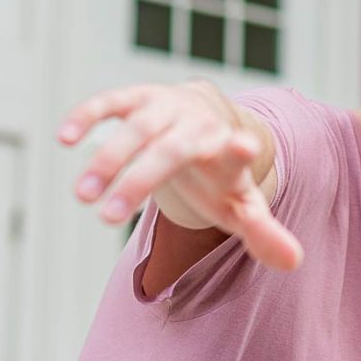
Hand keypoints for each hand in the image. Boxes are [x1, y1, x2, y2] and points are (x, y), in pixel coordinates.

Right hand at [58, 80, 302, 270]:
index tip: (244, 147)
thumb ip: (263, 233)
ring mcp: (167, 107)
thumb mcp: (242, 204)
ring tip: (81, 196)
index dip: (239, 150)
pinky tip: (65, 138)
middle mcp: (198, 124)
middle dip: (139, 181)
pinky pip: (111, 102)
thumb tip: (295, 263)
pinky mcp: (137, 97)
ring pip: (137, 129)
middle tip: (107, 217)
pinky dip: (89, 115)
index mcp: (228, 149)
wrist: (208, 118)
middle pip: (170, 150)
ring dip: (107, 160)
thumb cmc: (222, 172)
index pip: (237, 150)